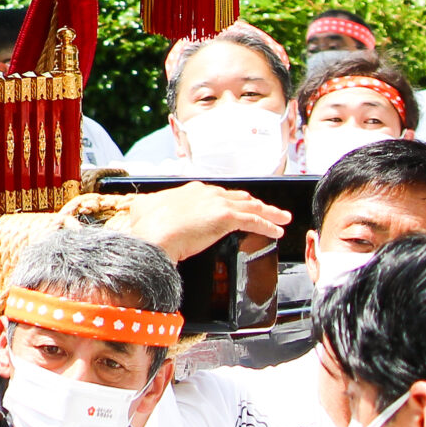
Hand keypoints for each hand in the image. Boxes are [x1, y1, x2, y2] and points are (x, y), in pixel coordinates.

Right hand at [113, 182, 289, 260]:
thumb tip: (143, 207)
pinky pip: (255, 221)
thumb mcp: (144, 208)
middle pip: (239, 197)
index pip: (217, 193)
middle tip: (266, 209)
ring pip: (252, 206)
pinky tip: (277, 231)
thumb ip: (150, 206)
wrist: (153, 235)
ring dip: (269, 212)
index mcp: (190, 190)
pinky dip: (268, 225)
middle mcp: (207, 192)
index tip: (236, 205)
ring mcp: (218, 204)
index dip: (230, 200)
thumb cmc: (147, 226)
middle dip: (255, 203)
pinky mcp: (227, 218)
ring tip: (282, 217)